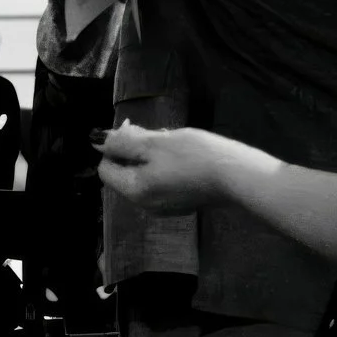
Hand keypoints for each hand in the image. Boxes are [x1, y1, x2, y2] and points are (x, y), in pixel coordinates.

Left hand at [95, 124, 241, 214]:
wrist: (239, 176)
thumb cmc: (194, 157)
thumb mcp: (154, 143)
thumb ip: (122, 143)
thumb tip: (97, 142)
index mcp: (134, 192)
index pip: (106, 168)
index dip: (113, 147)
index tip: (133, 130)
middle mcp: (145, 205)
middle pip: (126, 173)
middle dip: (135, 150)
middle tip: (156, 134)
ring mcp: (166, 206)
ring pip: (145, 175)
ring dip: (152, 156)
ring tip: (173, 143)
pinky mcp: (183, 202)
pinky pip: (163, 181)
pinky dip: (166, 166)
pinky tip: (185, 155)